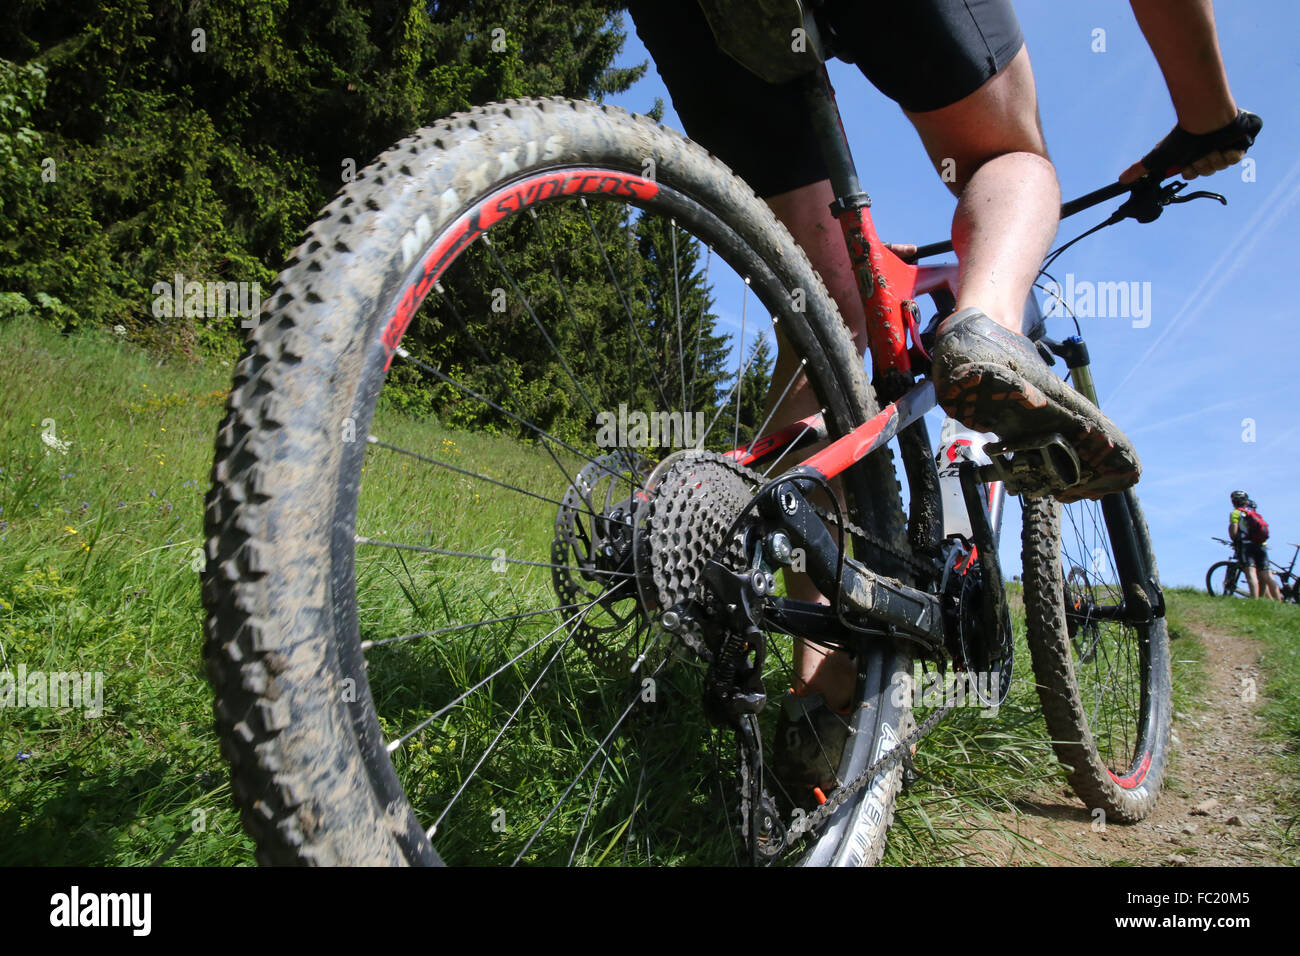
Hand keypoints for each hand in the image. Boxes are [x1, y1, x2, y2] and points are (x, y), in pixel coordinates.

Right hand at [1119, 109, 1260, 183]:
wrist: (1206, 120)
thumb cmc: (1181, 137)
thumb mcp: (1157, 157)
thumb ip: (1139, 169)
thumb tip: (1120, 180)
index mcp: (1192, 153)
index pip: (1194, 173)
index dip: (1192, 171)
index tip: (1188, 165)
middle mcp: (1207, 149)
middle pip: (1208, 171)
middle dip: (1203, 165)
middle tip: (1201, 153)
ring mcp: (1225, 145)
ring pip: (1222, 165)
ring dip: (1216, 158)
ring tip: (1212, 146)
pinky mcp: (1241, 141)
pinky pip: (1238, 157)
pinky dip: (1231, 154)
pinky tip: (1226, 146)